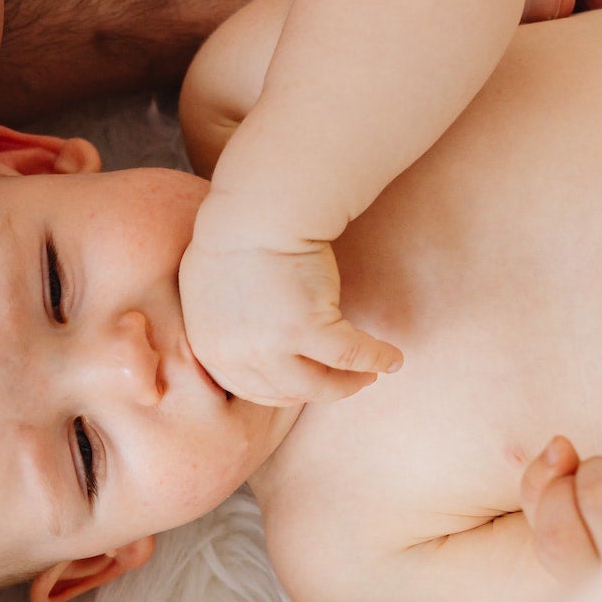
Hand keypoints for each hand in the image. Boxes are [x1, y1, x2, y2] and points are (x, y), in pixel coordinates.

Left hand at [178, 231, 400, 406]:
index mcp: (209, 347)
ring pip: (319, 385)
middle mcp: (237, 355)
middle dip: (321, 389)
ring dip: (349, 383)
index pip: (251, 389)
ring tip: (369, 374)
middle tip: (347, 381)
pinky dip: (376, 359)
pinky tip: (393, 359)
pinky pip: (350, 356)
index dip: (286, 391)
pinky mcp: (306, 329)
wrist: (254, 210)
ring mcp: (270, 346)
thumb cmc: (235, 234)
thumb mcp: (208, 288)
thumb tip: (241, 335)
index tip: (309, 385)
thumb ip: (221, 322)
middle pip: (287, 392)